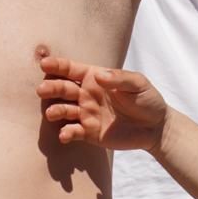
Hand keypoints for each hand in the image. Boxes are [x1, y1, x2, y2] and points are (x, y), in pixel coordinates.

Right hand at [38, 55, 169, 151]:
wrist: (155, 127)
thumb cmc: (147, 99)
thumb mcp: (138, 84)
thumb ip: (119, 78)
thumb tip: (99, 75)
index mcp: (94, 78)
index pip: (71, 69)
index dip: (57, 65)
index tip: (44, 63)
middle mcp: (86, 95)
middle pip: (63, 88)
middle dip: (51, 88)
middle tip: (41, 90)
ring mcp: (86, 114)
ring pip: (64, 110)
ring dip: (55, 111)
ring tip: (51, 113)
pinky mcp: (89, 133)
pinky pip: (74, 132)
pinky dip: (67, 133)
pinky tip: (65, 135)